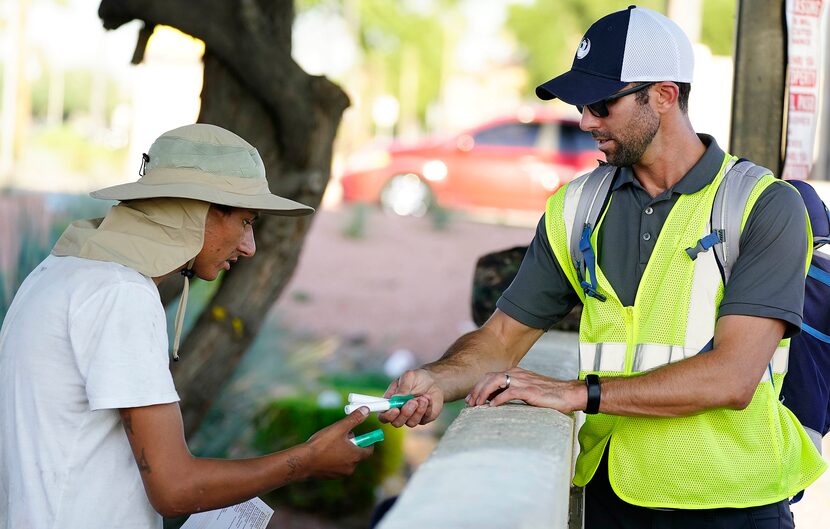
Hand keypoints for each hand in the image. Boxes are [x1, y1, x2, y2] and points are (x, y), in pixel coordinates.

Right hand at [304, 408, 373, 478]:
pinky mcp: (330, 476)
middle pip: (357, 454)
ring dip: (343, 452)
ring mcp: (340, 473)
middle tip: (344, 435)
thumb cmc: (322, 444)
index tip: (365, 436)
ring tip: (331, 443)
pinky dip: (334, 459)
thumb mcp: (340, 428)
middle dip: (353, 444)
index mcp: (356, 456)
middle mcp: (350, 468)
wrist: (303, 461)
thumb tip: (366, 410)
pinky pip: (337, 466)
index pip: (369, 450)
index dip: (368, 442)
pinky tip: (324, 452)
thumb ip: (354, 419)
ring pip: (346, 460)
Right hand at [379, 369, 443, 427]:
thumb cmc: (418, 378)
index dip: (387, 415)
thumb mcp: (409, 377)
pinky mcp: (423, 419)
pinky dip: (427, 408)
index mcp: (391, 402)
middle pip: (396, 423)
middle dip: (405, 414)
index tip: (395, 409)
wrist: (435, 380)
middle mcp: (399, 412)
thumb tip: (395, 398)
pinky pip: (424, 419)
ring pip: (410, 423)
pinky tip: (428, 398)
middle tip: (412, 401)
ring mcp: (411, 417)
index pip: (383, 415)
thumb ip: (402, 387)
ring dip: (418, 410)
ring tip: (423, 398)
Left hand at [465, 367, 585, 413]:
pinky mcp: (529, 390)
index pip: (491, 376)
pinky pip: (509, 392)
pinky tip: (492, 406)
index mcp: (516, 373)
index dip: (478, 386)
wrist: (569, 393)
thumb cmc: (549, 395)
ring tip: (477, 405)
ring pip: (496, 381)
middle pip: (489, 377)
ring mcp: (523, 381)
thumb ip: (513, 392)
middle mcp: (517, 374)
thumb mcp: (527, 391)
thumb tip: (496, 402)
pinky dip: (498, 399)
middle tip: (470, 403)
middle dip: (477, 389)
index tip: (471, 399)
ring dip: (484, 393)